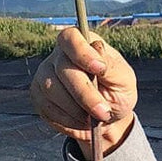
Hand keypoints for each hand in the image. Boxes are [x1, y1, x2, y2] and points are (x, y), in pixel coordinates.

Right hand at [30, 27, 136, 155]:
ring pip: (51, 89)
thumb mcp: (124, 80)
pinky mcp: (37, 94)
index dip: (81, 52)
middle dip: (84, 94)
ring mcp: (44, 74)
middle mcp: (59, 55)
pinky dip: (67, 120)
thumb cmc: (117, 93)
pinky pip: (47, 107)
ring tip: (94, 119)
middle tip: (103, 112)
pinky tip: (82, 123)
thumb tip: (97, 50)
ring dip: (75, 110)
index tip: (99, 69)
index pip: (71, 37)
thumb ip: (112, 66)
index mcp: (83, 43)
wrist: (105, 117)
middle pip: (63, 69)